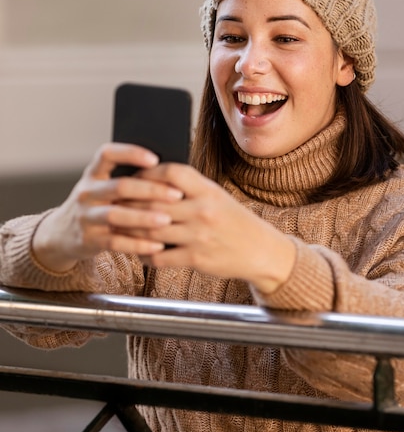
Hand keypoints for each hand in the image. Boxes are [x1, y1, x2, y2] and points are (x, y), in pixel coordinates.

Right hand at [32, 143, 182, 272]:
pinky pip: (116, 243)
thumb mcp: (104, 187)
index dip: (130, 154)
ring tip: (168, 220)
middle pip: (119, 187)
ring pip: (116, 215)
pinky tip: (158, 245)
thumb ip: (128, 181)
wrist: (62, 233)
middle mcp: (87, 192)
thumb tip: (171, 178)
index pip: (107, 154)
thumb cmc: (98, 205)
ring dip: (144, 218)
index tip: (155, 159)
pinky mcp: (88, 240)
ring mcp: (86, 217)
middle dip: (151, 190)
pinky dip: (138, 245)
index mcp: (93, 174)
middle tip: (177, 194)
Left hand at [135, 163, 295, 293]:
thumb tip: (155, 182)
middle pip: (154, 202)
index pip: (172, 172)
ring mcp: (199, 236)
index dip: (148, 173)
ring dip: (131, 231)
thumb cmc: (236, 222)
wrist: (262, 252)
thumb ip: (191, 190)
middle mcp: (203, 211)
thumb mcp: (218, 198)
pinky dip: (145, 255)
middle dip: (130, 204)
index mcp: (208, 190)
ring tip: (119, 229)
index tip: (135, 177)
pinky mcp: (196, 258)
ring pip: (152, 231)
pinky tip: (139, 252)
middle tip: (113, 204)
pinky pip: (160, 257)